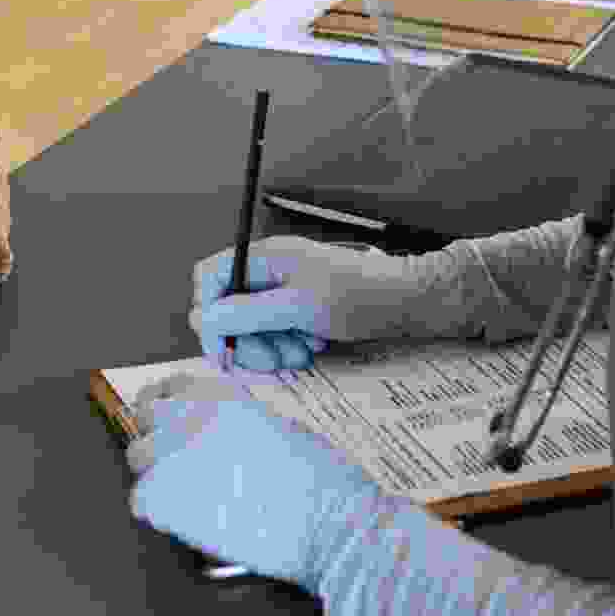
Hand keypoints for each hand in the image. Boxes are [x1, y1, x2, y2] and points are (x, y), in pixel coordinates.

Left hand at [126, 372, 384, 588]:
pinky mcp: (166, 499)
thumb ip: (237, 421)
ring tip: (185, 492)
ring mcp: (173, 454)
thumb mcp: (277, 424)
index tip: (167, 415)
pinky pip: (141, 501)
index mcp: (220, 393)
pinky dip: (160, 512)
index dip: (167, 403)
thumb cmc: (317, 475)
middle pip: (146, 417)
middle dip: (157, 434)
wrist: (324, 517)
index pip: (170, 387)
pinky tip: (186, 519)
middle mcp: (190, 414)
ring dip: (156, 470)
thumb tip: (217, 436)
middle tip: (173, 458)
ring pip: (139, 457)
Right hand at [190, 235, 433, 371]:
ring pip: (252, 325)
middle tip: (274, 358)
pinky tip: (313, 346)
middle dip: (247, 339)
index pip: (211, 278)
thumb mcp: (299, 307)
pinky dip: (288, 344)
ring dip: (270, 346)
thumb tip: (206, 318)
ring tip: (301, 351)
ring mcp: (284, 287)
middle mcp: (270, 269)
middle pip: (229, 307)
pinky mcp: (300, 306)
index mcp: (265, 257)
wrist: (408, 301)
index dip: (209, 314)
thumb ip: (248, 313)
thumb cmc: (360, 296)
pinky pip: (276, 331)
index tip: (224, 349)